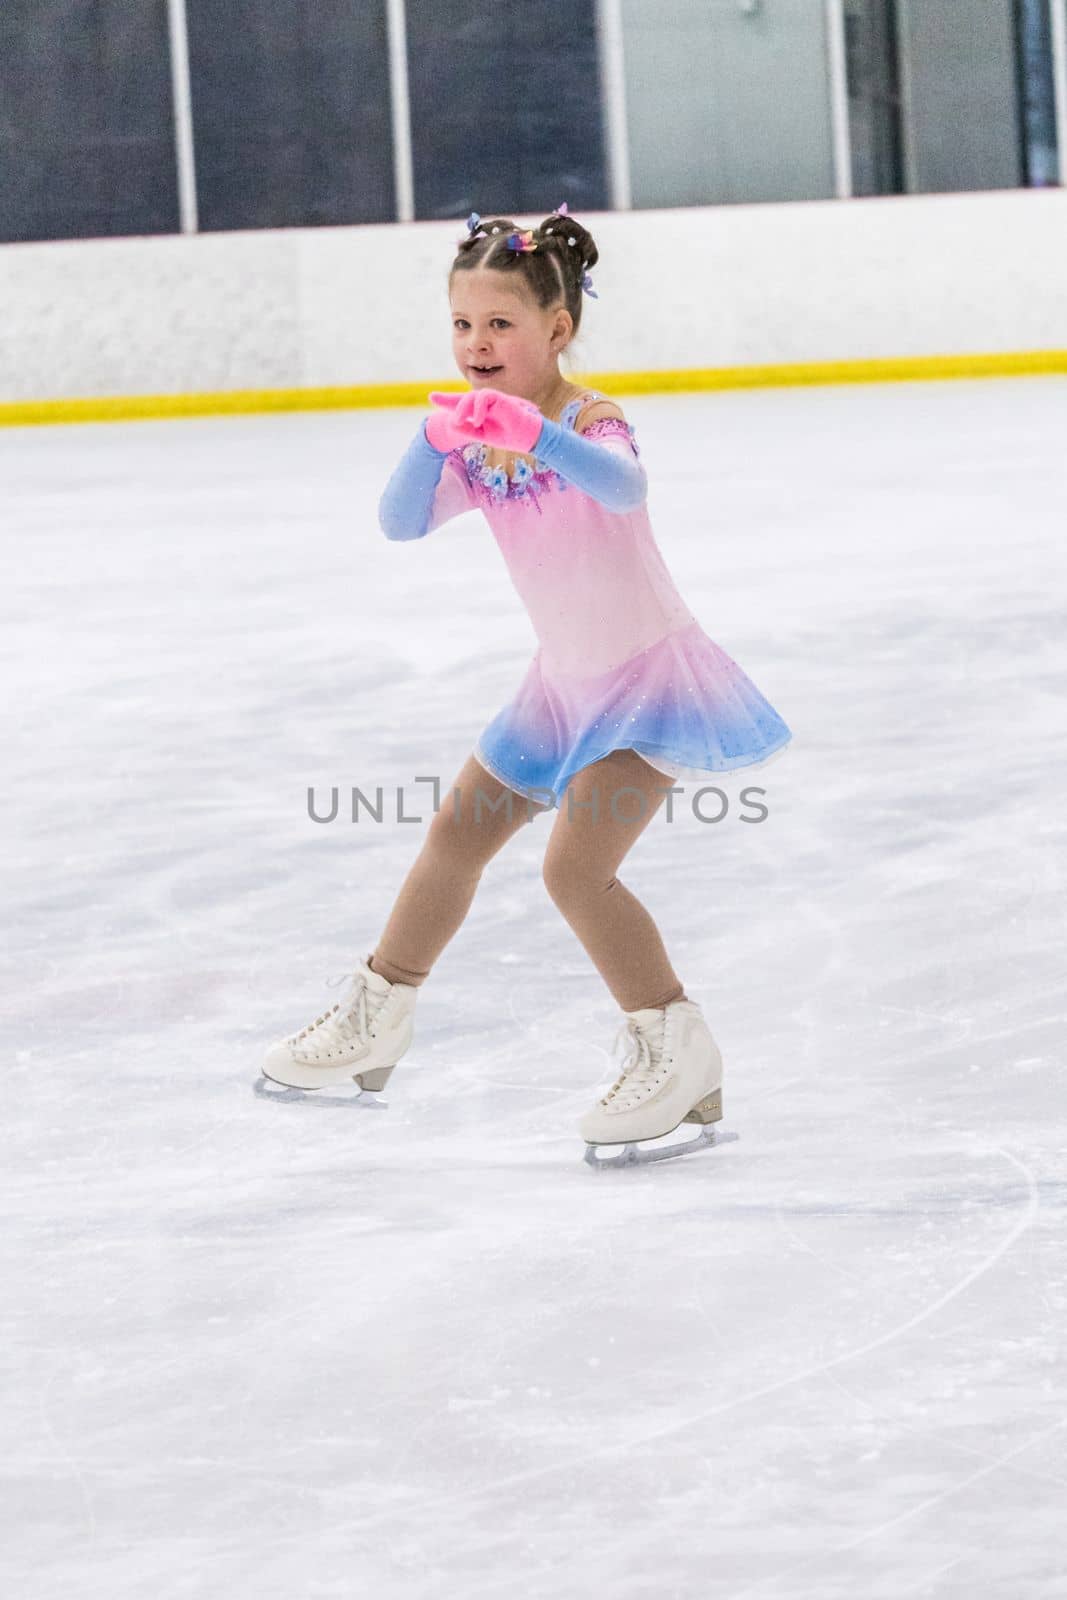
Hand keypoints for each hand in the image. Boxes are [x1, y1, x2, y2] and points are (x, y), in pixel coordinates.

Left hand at [427, 388, 544, 453]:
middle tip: (434, 399)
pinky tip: (477, 420)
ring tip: (460, 421)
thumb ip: (467, 429)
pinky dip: (478, 408)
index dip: (446, 401)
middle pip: (463, 398)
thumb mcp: (482, 435)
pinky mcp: (499, 397)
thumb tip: (451, 424)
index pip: (461, 405)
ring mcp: (491, 400)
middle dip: (448, 399)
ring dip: (463, 408)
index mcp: (479, 413)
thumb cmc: (507, 436)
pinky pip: (483, 397)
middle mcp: (484, 405)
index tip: (431, 397)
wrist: (526, 436)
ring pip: (471, 397)